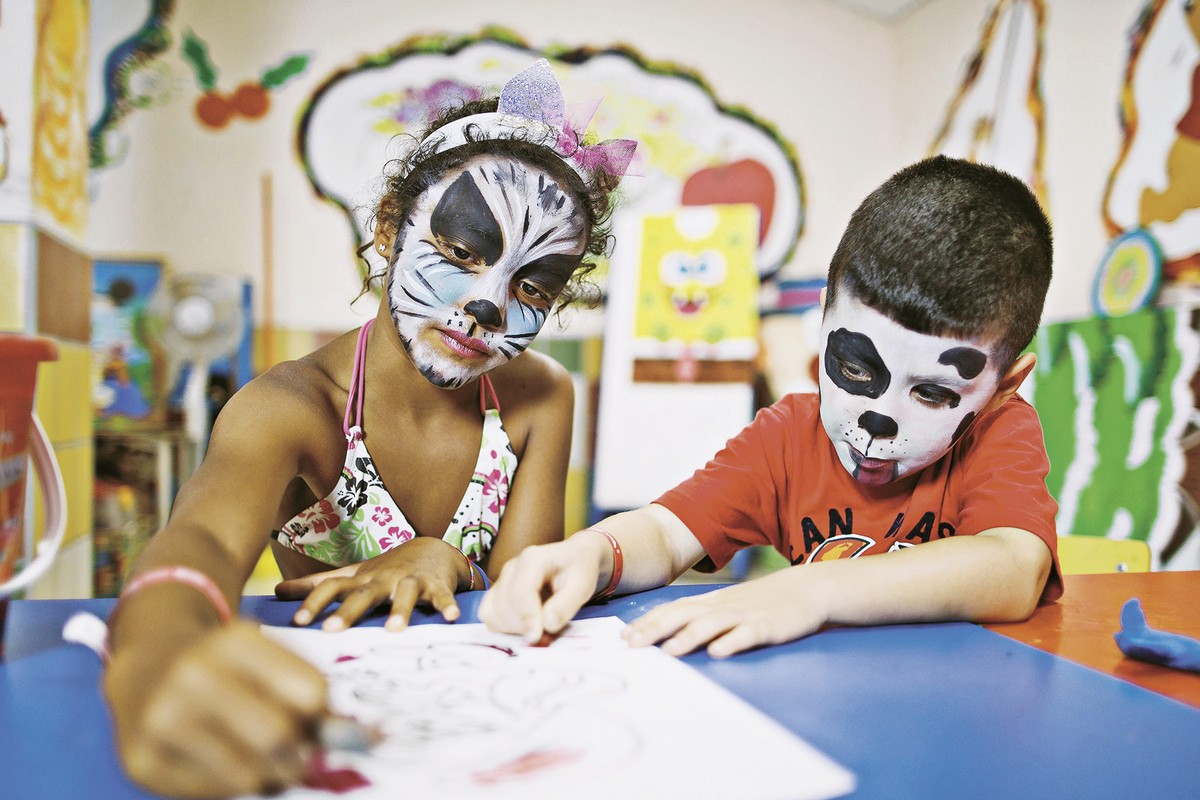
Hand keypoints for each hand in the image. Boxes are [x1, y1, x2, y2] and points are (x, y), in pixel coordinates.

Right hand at [104, 621, 327, 797]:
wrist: (147, 667)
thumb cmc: (224, 668)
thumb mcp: (265, 659)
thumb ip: (310, 695)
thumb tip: (362, 740)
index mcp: (234, 641)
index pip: (310, 693)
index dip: (325, 720)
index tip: (320, 728)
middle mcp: (193, 674)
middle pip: (278, 738)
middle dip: (300, 761)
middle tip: (299, 763)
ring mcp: (162, 718)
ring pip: (247, 775)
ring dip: (268, 779)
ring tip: (262, 765)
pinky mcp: (141, 760)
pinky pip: (214, 792)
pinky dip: (232, 787)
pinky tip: (222, 766)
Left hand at [276, 536, 466, 630]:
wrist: (432, 549)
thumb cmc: (386, 570)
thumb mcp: (352, 575)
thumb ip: (317, 585)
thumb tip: (276, 591)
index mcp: (361, 580)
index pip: (332, 588)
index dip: (314, 602)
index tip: (297, 622)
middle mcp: (383, 580)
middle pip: (364, 594)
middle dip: (349, 611)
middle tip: (332, 630)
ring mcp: (410, 581)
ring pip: (404, 594)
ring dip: (400, 609)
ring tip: (394, 629)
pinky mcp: (436, 586)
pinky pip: (441, 596)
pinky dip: (446, 605)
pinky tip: (450, 617)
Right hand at [479, 533, 608, 641]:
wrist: (573, 559)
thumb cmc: (579, 570)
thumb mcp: (583, 585)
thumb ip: (566, 605)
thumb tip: (547, 624)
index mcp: (532, 559)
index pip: (520, 592)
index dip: (527, 618)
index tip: (537, 637)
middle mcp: (511, 567)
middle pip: (504, 605)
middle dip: (522, 626)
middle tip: (546, 634)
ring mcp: (501, 579)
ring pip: (492, 612)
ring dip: (511, 628)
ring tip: (537, 628)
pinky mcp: (497, 591)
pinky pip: (488, 614)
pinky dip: (502, 626)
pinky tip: (524, 626)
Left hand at [624, 567, 826, 657]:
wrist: (807, 588)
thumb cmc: (761, 601)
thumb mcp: (728, 605)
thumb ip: (701, 617)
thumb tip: (668, 634)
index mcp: (711, 603)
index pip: (672, 610)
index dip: (647, 623)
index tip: (623, 638)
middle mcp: (723, 606)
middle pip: (684, 615)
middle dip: (656, 629)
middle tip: (631, 644)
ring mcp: (745, 615)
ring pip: (712, 623)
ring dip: (689, 637)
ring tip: (669, 651)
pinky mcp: (768, 626)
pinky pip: (748, 633)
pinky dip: (732, 642)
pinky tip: (719, 652)